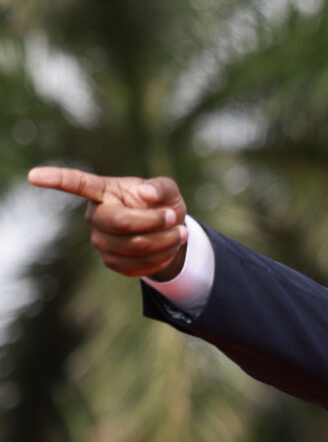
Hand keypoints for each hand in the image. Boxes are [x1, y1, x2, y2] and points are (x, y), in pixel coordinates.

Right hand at [27, 167, 188, 279]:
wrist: (169, 232)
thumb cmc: (163, 204)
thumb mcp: (168, 190)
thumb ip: (160, 187)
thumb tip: (145, 193)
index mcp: (104, 192)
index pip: (77, 183)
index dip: (56, 179)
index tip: (33, 176)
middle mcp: (95, 216)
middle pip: (119, 223)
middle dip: (153, 222)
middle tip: (174, 216)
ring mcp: (100, 241)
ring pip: (132, 246)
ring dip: (164, 241)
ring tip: (180, 233)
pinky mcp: (111, 261)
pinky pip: (137, 265)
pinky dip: (161, 257)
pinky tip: (170, 247)